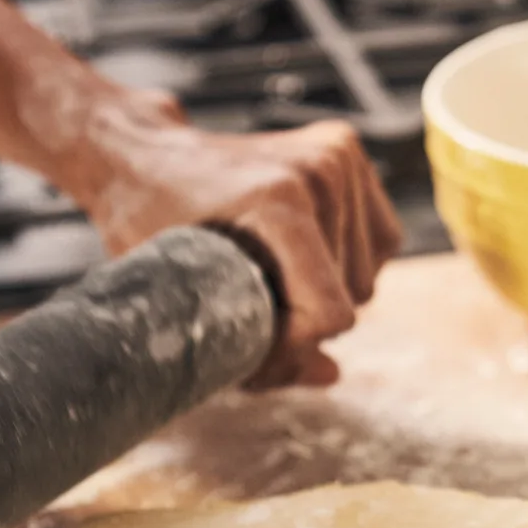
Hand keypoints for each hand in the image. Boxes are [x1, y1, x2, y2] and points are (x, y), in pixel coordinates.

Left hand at [63, 89, 402, 385]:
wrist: (146, 156)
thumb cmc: (152, 227)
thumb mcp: (190, 300)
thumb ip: (261, 348)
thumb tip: (332, 375)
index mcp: (279, 200)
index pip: (332, 311)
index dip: (295, 347)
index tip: (252, 345)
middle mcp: (322, 169)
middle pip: (353, 297)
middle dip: (305, 321)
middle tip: (252, 315)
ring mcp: (340, 156)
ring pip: (369, 275)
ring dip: (325, 293)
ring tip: (270, 282)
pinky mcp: (349, 152)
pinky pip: (382, 243)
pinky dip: (347, 264)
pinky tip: (303, 258)